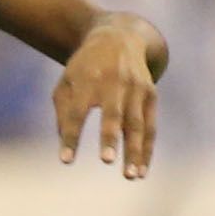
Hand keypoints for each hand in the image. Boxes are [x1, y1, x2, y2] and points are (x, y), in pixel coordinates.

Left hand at [53, 14, 162, 179]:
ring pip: (137, 124)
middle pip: (112, 115)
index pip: (76, 113)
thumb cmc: (84, 69)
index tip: (65, 160)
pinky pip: (150, 126)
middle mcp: (114, 84)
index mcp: (86, 80)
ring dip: (135, 151)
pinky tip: (142, 169)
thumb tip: (65, 142)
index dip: (71, 136)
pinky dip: (147, 148)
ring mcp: (136, 89)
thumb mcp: (65, 83)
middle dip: (110, 138)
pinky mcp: (151, 94)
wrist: (118, 39)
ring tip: (130, 176)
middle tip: (107, 161)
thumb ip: (63, 112)